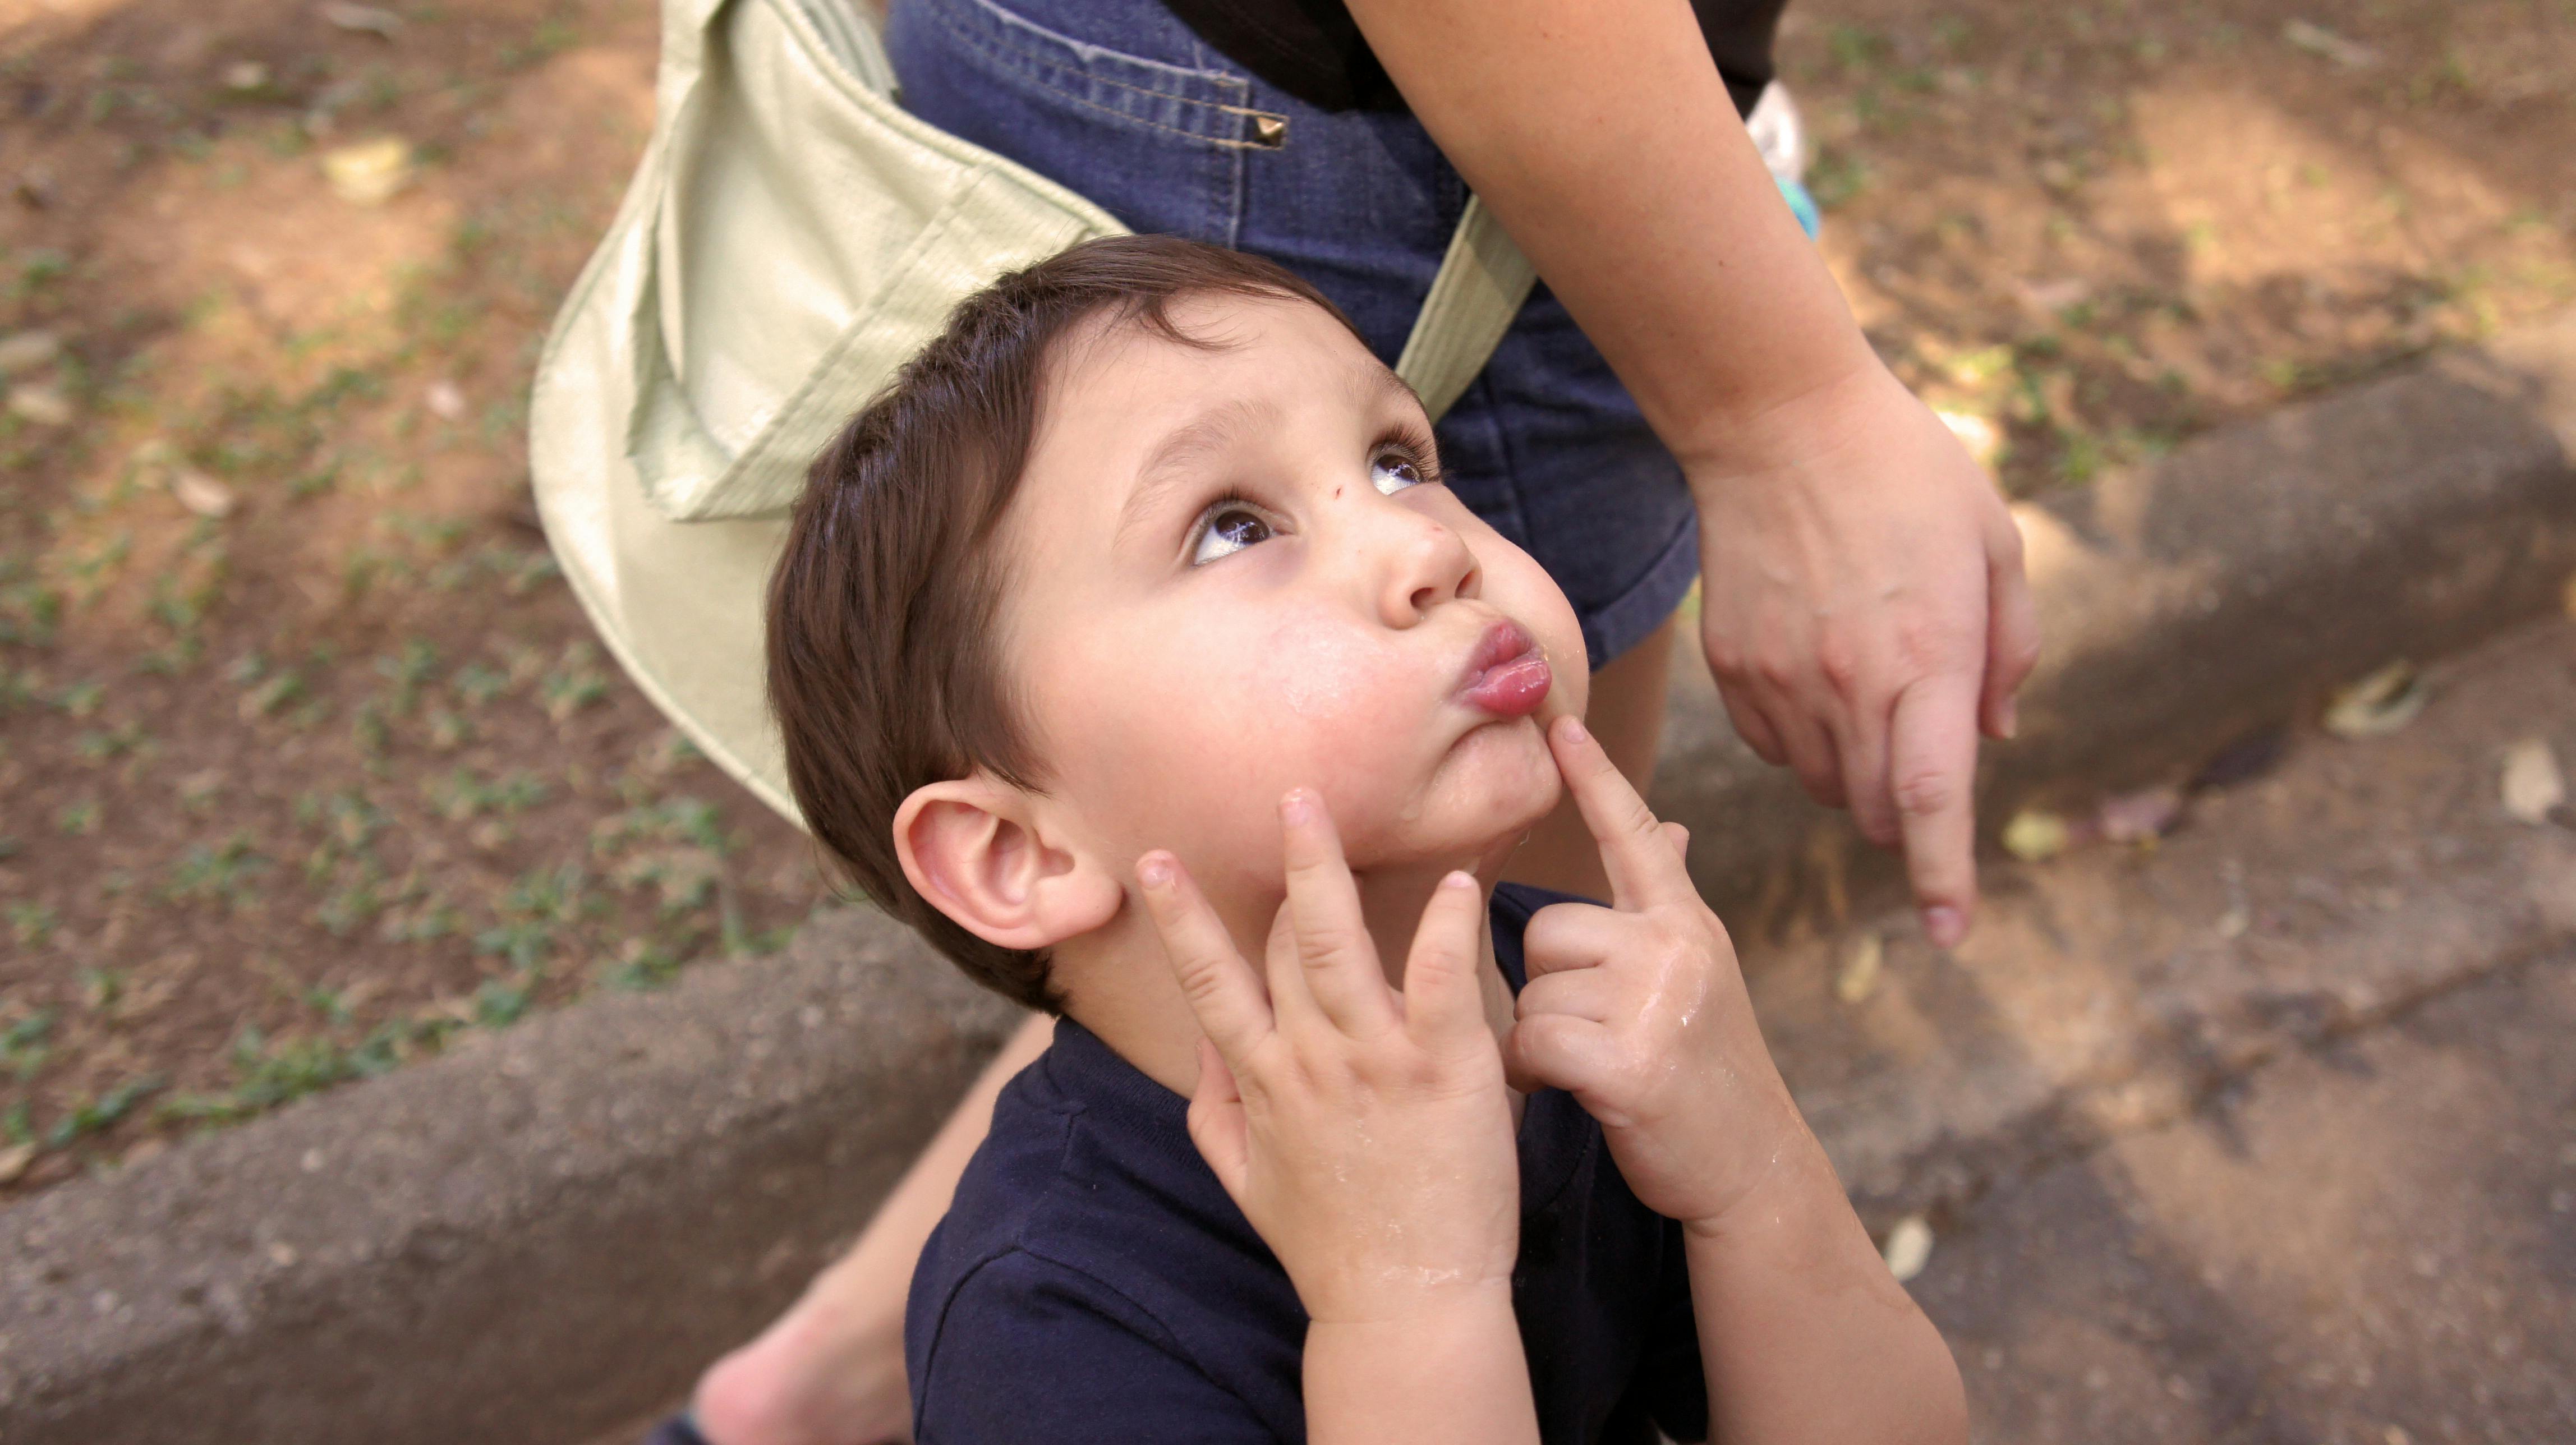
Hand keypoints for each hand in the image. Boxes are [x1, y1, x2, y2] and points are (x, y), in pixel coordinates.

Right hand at [1136, 791, 1520, 1325]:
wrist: (1404, 1301)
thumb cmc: (1328, 1245)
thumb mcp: (1244, 1180)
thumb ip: (1215, 1110)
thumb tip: (1201, 1051)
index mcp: (1263, 1081)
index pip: (1210, 982)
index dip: (1181, 916)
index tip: (1157, 858)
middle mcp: (1310, 1059)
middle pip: (1284, 942)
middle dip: (1280, 867)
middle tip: (1289, 795)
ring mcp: (1376, 1062)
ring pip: (1340, 945)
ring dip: (1328, 870)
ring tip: (1319, 809)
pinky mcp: (1445, 1071)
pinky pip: (1438, 982)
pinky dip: (1446, 928)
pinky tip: (1458, 882)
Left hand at [1503, 715, 1809, 1230]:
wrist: (1750, 1166)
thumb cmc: (1705, 1068)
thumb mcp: (1700, 972)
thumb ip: (1667, 903)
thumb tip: (1666, 826)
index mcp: (1686, 922)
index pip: (1632, 832)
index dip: (1595, 776)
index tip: (1561, 721)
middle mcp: (1675, 949)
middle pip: (1545, 928)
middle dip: (1546, 984)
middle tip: (1590, 1029)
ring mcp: (1655, 1004)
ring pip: (1532, 992)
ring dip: (1537, 1036)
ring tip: (1587, 1066)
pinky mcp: (1627, 1064)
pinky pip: (1533, 1041)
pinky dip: (1530, 1073)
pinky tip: (1562, 1090)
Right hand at [1688, 361, 2040, 946]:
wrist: (1777, 422)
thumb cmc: (1905, 472)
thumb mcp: (1995, 543)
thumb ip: (2011, 646)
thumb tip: (1994, 731)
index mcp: (1925, 657)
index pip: (1932, 800)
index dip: (1945, 876)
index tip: (1950, 934)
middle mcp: (1847, 684)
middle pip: (1875, 811)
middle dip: (1908, 813)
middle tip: (1923, 747)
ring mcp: (1780, 680)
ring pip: (1821, 785)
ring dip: (1855, 772)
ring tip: (1867, 688)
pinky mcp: (1734, 667)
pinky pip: (1773, 746)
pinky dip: (1802, 738)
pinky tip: (1815, 673)